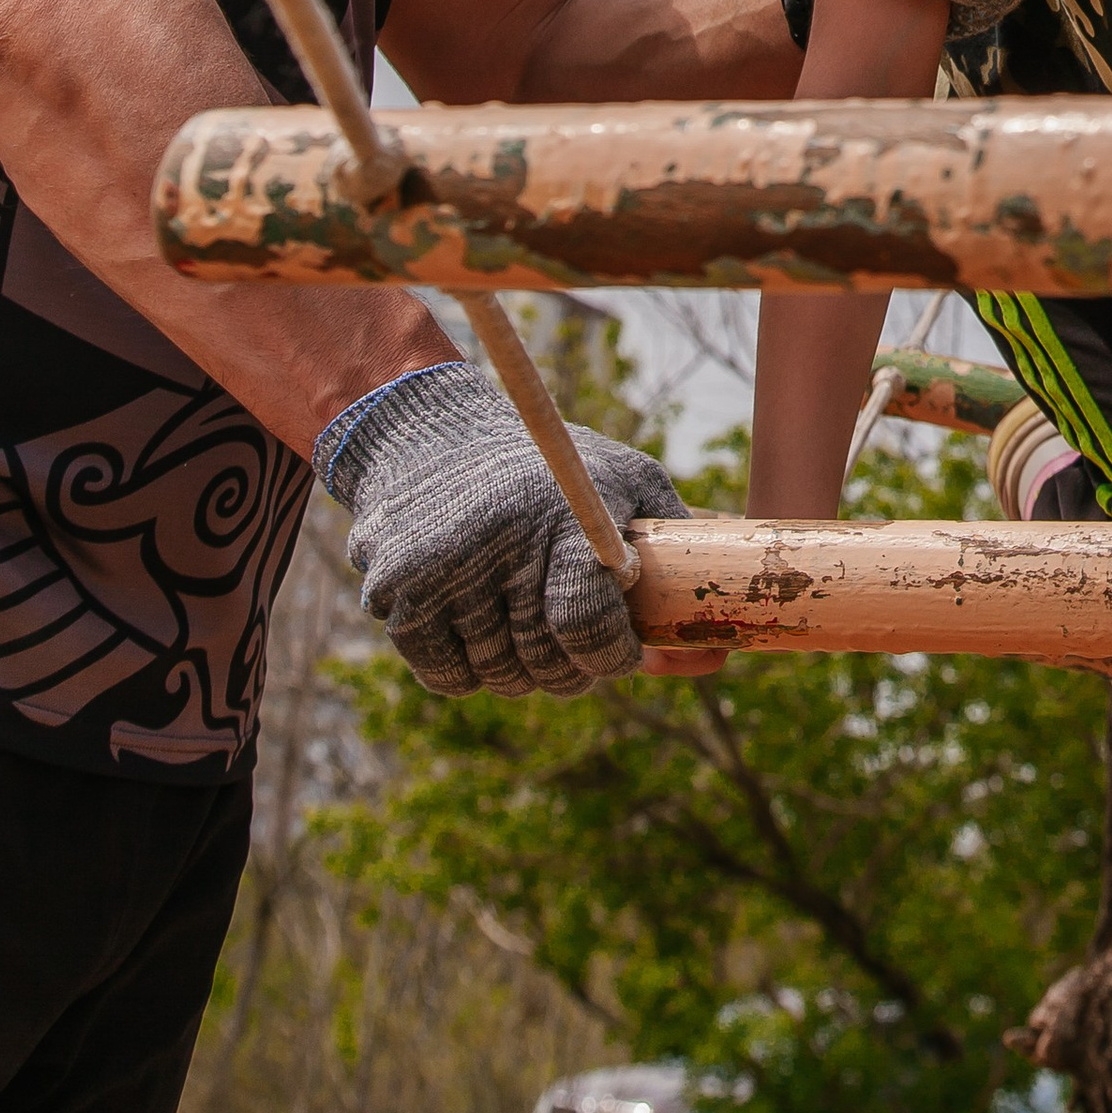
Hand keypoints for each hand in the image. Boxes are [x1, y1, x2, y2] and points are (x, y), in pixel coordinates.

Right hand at [323, 363, 682, 694]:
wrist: (428, 435)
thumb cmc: (548, 466)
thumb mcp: (625, 479)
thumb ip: (676, 554)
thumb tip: (716, 656)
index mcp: (561, 518)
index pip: (587, 625)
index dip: (611, 655)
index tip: (619, 651)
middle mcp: (498, 545)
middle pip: (545, 664)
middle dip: (571, 668)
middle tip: (574, 643)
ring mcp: (440, 573)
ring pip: (498, 677)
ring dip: (518, 669)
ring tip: (524, 622)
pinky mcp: (395, 594)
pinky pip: (446, 677)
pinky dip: (468, 669)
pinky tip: (479, 625)